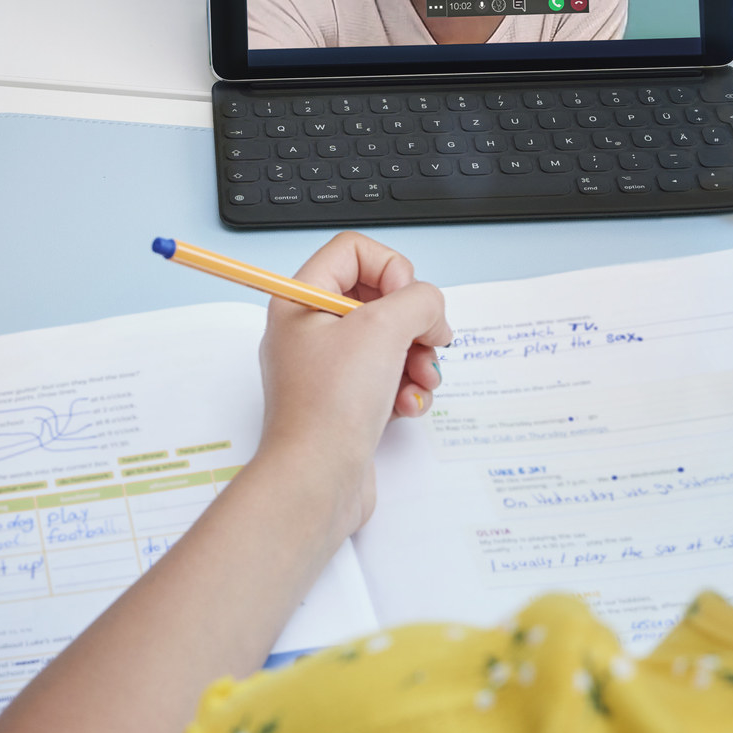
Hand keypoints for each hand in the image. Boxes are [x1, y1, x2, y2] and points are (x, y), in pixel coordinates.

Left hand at [254, 232, 451, 536]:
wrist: (316, 481)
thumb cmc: (329, 406)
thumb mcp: (384, 329)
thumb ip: (419, 300)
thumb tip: (431, 307)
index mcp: (300, 300)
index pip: (354, 251)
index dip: (391, 268)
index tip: (407, 301)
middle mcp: (309, 330)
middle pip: (378, 298)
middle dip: (414, 321)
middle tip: (428, 343)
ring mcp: (326, 369)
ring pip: (390, 341)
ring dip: (418, 359)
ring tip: (422, 381)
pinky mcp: (344, 403)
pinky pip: (387, 378)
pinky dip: (407, 389)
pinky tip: (408, 407)